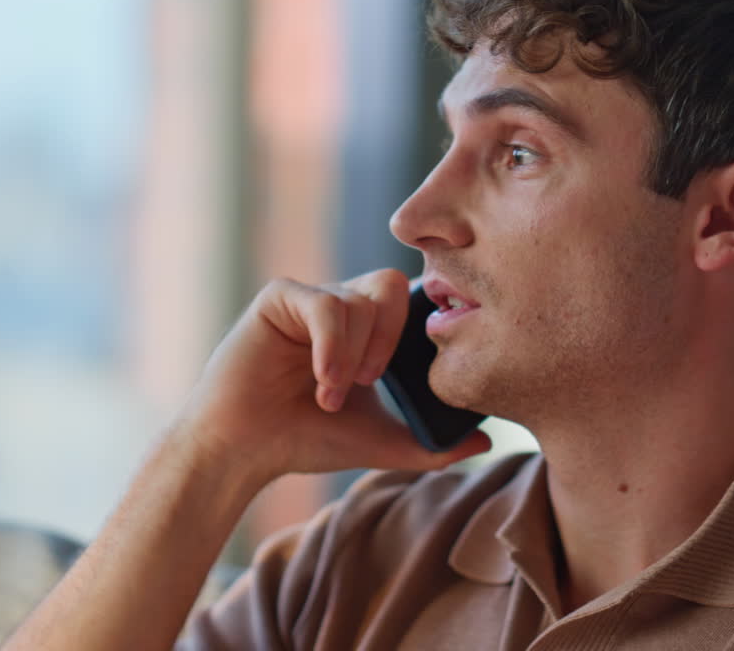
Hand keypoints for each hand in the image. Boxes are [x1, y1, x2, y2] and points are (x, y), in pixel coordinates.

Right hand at [174, 269, 490, 485]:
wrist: (245, 450)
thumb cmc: (307, 441)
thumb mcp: (382, 442)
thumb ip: (433, 445)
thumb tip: (488, 442)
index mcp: (369, 330)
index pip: (412, 301)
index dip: (419, 327)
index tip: (409, 373)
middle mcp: (342, 306)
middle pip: (391, 285)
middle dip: (389, 338)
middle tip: (372, 383)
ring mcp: (310, 297)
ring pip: (359, 298)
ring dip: (354, 353)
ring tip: (332, 394)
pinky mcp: (280, 297)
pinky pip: (325, 304)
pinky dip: (332, 345)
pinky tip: (322, 381)